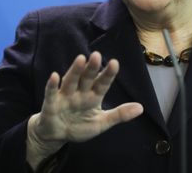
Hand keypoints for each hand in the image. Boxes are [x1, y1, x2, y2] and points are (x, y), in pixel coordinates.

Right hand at [26, 52, 143, 167]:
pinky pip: (51, 93)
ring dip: (75, 70)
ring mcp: (65, 96)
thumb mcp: (102, 123)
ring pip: (71, 81)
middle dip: (92, 68)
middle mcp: (80, 92)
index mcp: (93, 96)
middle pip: (87, 78)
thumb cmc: (79, 125)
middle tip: (96, 55)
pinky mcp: (51, 103)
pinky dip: (52, 85)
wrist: (57, 135)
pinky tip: (54, 76)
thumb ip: (119, 115)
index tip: (115, 63)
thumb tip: (141, 108)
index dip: (108, 74)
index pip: (103, 83)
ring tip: (81, 59)